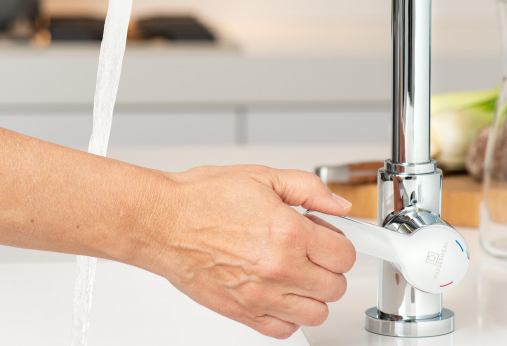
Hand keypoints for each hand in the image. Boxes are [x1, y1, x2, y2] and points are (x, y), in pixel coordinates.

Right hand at [131, 165, 355, 338]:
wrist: (161, 222)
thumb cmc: (202, 199)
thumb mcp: (262, 177)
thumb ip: (309, 190)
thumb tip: (339, 206)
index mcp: (288, 232)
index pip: (345, 255)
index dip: (340, 243)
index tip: (328, 238)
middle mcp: (278, 268)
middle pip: (335, 287)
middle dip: (328, 268)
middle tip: (310, 253)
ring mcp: (261, 296)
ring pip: (315, 313)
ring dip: (311, 295)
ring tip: (295, 274)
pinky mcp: (242, 313)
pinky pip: (284, 330)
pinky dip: (287, 316)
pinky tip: (277, 292)